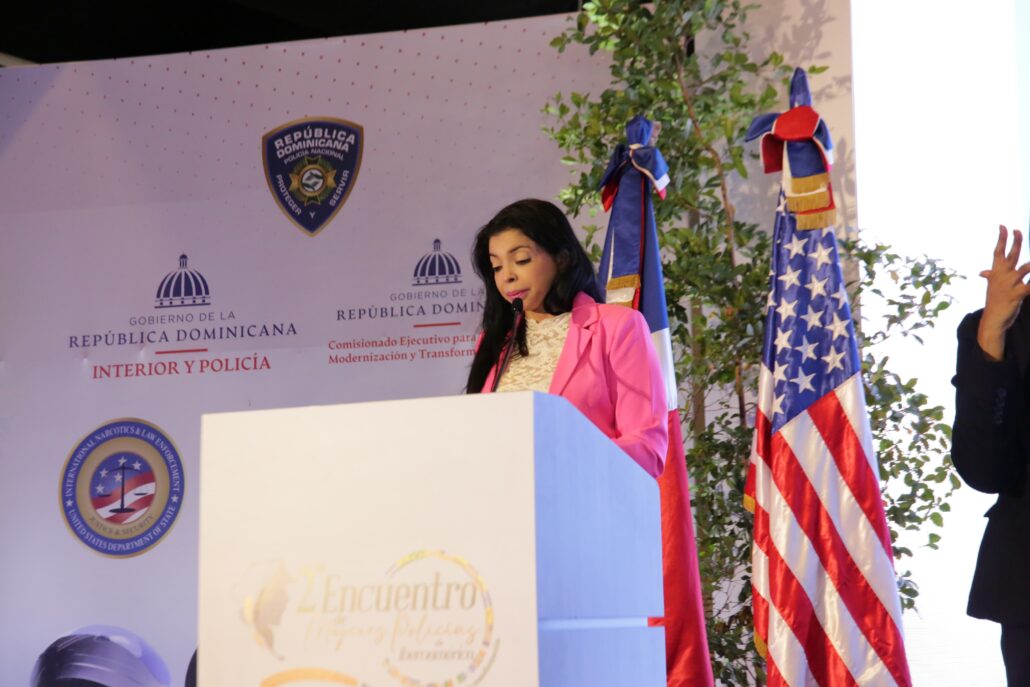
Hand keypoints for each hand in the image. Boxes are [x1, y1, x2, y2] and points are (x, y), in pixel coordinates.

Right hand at [977, 225, 1029, 359]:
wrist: (993, 320)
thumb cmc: (995, 301)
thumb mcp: (992, 287)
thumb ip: (990, 276)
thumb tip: (982, 272)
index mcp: (997, 271)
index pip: (998, 251)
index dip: (1002, 238)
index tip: (1003, 226)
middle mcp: (1002, 275)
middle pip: (1012, 254)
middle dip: (1016, 241)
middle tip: (1018, 230)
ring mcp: (1010, 284)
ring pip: (1026, 268)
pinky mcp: (1017, 294)